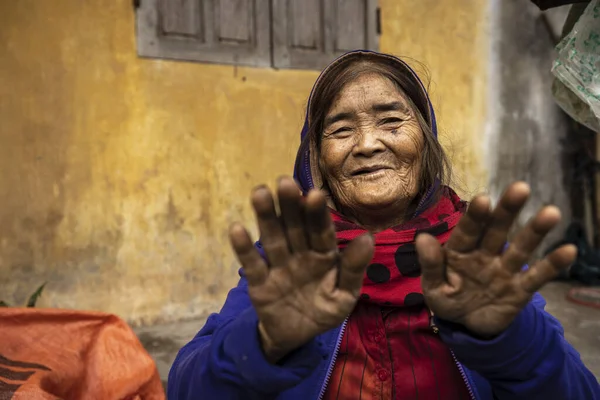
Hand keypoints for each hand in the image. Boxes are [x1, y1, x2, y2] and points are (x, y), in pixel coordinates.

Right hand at [229, 177, 373, 361]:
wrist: (296, 336)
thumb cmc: (323, 309)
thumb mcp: (344, 295)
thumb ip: (353, 268)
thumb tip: (368, 237)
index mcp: (323, 254)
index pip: (321, 231)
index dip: (317, 214)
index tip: (315, 194)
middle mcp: (299, 253)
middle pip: (294, 227)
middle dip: (290, 206)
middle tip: (285, 182)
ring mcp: (278, 266)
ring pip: (272, 238)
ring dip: (266, 217)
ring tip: (260, 192)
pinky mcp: (259, 282)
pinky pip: (252, 264)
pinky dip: (244, 249)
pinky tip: (237, 228)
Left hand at [416, 182, 576, 337]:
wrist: (467, 326)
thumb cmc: (448, 299)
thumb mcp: (433, 287)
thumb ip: (431, 264)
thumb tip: (421, 238)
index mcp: (460, 251)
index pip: (467, 231)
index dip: (475, 216)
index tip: (483, 199)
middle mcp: (484, 254)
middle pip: (497, 230)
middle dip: (507, 210)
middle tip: (520, 188)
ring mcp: (504, 270)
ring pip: (520, 248)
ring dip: (535, 231)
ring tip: (551, 212)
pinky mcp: (520, 289)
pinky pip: (537, 276)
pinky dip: (552, 265)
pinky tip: (568, 250)